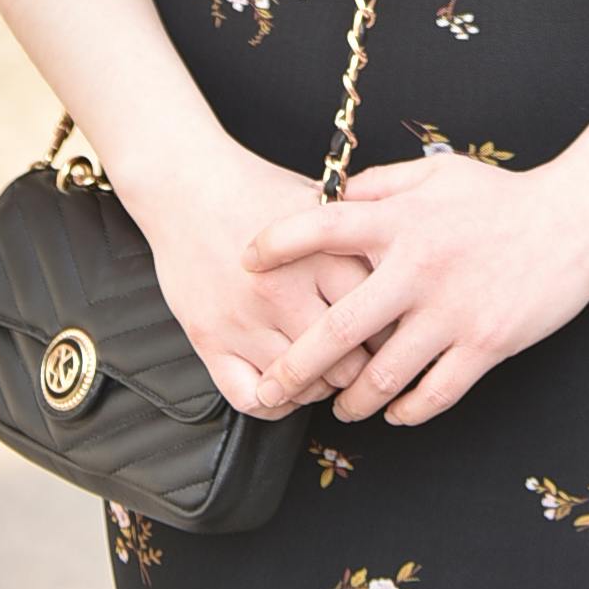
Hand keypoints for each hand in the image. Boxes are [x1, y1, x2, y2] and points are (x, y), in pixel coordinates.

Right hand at [115, 138, 384, 419]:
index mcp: (318, 255)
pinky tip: (282, 388)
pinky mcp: (210, 340)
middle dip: (359, 370)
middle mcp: (283, 292)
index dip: (390, 336)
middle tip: (358, 362)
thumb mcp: (316, 201)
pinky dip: (274, 405)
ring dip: (318, 387)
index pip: (377, 319)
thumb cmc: (256, 189)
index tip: (389, 336)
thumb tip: (402, 268)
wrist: (186, 183)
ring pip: (301, 386)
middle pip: (345, 363)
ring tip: (322, 371)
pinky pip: (250, 399)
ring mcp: (244, 320)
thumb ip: (356, 235)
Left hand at [242, 151, 588, 427]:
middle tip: (271, 391)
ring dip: (353, 400)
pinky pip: (434, 394)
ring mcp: (452, 312)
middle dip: (297, 366)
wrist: (574, 220)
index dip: (279, 242)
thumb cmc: (500, 196)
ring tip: (340, 409)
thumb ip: (382, 184)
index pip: (326, 226)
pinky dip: (407, 411)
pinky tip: (395, 412)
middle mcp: (420, 268)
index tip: (245, 262)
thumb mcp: (438, 172)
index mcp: (404, 220)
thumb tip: (334, 197)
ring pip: (383, 374)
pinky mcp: (485, 344)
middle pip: (340, 327)